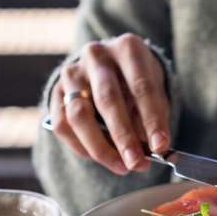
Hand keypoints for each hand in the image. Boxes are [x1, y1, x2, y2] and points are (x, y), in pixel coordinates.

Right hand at [50, 33, 170, 174]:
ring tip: (122, 166)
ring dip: (101, 147)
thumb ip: (153, 115)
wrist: (110, 64)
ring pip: (79, 115)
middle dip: (124, 137)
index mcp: (128, 49)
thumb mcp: (154, 89)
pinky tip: (101, 158)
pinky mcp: (55, 90)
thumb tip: (153, 149)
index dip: (152, 120)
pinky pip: (63, 125)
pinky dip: (82, 147)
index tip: (161, 147)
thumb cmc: (138, 80)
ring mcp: (72, 72)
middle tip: (137, 163)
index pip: (141, 87)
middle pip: (107, 99)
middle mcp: (97, 55)